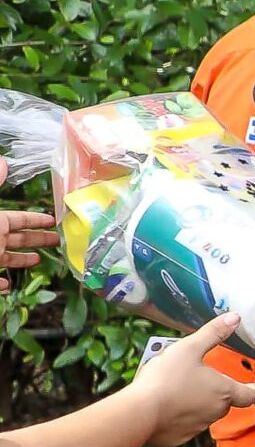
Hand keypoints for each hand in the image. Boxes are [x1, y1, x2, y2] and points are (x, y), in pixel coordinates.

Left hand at [0, 159, 57, 294]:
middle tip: (57, 239)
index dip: (36, 219)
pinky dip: (0, 284)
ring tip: (37, 260)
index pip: (19, 219)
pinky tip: (6, 285)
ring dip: (21, 260)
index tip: (52, 219)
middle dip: (37, 238)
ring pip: (6, 259)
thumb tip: (2, 161)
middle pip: (17, 239)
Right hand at [129, 315, 254, 446]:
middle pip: (224, 403)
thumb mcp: (189, 348)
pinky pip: (182, 427)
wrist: (139, 413)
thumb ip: (213, 333)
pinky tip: (162, 408)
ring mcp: (197, 428)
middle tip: (196, 378)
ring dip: (195, 405)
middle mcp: (216, 412)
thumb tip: (235, 317)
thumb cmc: (167, 378)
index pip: (250, 396)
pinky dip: (177, 419)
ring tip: (174, 390)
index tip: (248, 385)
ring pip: (203, 415)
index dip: (249, 389)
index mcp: (224, 392)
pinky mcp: (178, 439)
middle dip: (214, 392)